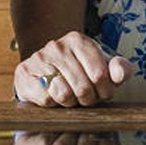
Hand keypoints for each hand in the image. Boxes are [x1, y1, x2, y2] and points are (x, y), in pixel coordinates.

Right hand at [13, 31, 132, 106]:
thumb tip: (120, 73)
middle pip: (83, 87)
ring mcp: (39, 58)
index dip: (104, 91)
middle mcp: (57, 45)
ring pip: (64, 94)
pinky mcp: (24, 73)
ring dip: (70, 102)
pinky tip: (53, 95)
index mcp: (79, 40)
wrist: (45, 70)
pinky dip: (53, 104)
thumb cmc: (80, 70)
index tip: (101, 90)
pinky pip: (46, 99)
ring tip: (70, 95)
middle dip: (88, 99)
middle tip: (85, 96)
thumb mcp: (103, 67)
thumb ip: (119, 69)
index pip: (100, 75)